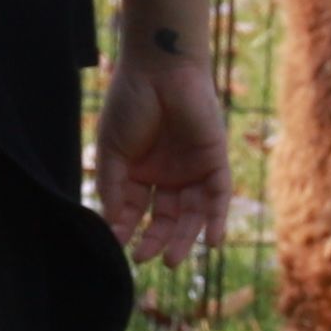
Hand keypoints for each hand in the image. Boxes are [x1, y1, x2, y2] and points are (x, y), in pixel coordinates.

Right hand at [93, 46, 229, 264]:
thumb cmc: (130, 104)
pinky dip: (217, 219)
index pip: (136, 211)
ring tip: (171, 259)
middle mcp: (168, 176)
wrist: (158, 70)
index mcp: (141, 174)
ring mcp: (192, 169)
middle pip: (167, 218)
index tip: (117, 245)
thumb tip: (111, 225)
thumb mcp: (114, 151)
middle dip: (157, 240)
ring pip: (193, 213)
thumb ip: (114, 188)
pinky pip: (219, 195)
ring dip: (185, 238)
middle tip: (146, 259)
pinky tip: (212, 242)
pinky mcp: (215, 160)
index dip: (127, 229)